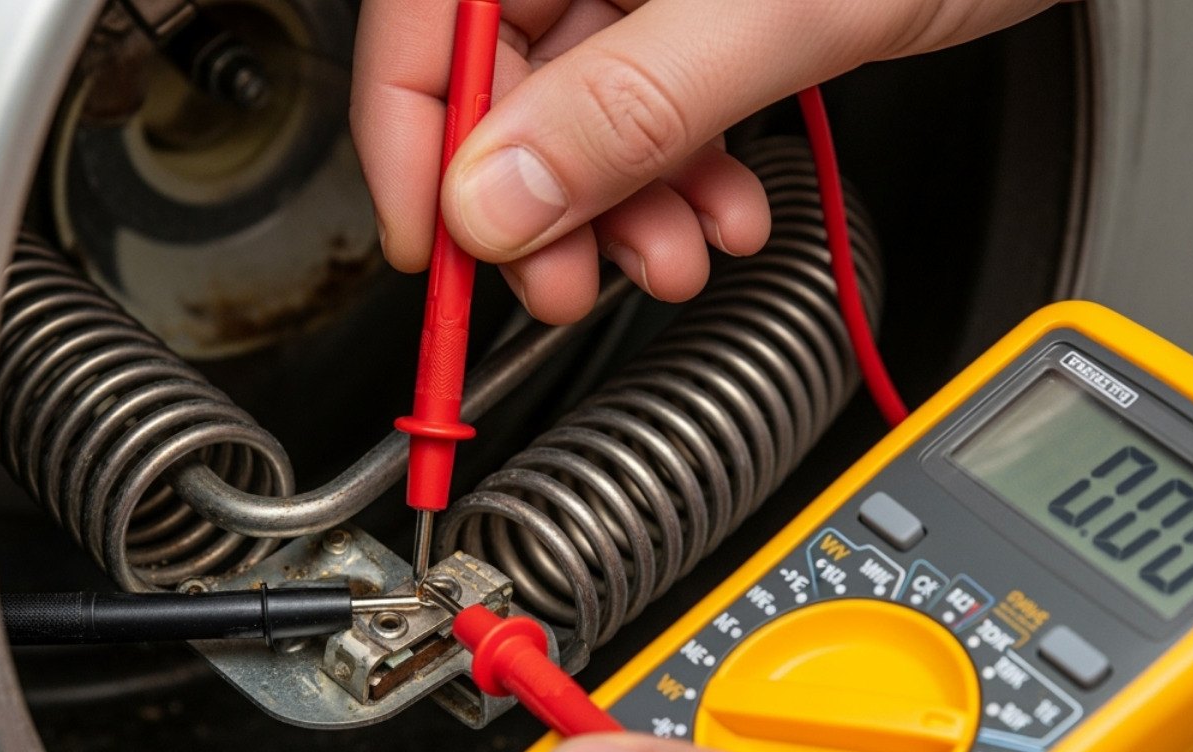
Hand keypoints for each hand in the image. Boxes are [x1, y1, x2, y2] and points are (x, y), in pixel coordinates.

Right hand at [352, 0, 1061, 322]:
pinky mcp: (706, 9)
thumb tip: (497, 199)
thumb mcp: (776, 10)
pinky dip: (683, 177)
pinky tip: (726, 214)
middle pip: (503, 81)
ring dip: (626, 207)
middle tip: (570, 283)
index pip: (422, 26)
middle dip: (544, 203)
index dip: (416, 149)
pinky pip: (656, 107)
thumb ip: (630, 106)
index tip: (436, 255)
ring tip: (679, 258)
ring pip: (583, 111)